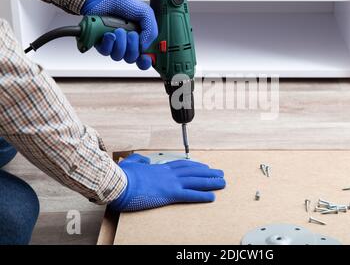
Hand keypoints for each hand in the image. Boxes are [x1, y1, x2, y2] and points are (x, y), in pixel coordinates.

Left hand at [81, 0, 157, 69]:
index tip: (145, 58)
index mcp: (140, 38)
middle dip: (132, 47)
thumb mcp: (146, 13)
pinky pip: (105, 52)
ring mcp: (114, 44)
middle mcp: (127, 43)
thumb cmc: (123, 1)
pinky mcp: (100, 43)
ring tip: (118, 30)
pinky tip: (109, 34)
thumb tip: (145, 47)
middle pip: (131, 59)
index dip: (145, 61)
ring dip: (120, 43)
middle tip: (131, 34)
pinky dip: (108, 43)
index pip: (144, 58)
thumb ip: (151, 31)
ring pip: (118, 56)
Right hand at [109, 154, 225, 211]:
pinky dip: (203, 196)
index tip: (204, 166)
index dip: (195, 166)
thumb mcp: (130, 164)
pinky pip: (190, 195)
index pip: (182, 165)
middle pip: (194, 171)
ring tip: (222, 183)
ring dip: (211, 182)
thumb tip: (144, 160)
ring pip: (196, 181)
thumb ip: (139, 160)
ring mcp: (171, 182)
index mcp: (160, 168)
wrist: (119, 182)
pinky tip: (212, 197)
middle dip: (208, 172)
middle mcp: (169, 173)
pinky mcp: (170, 194)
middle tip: (220, 173)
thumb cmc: (123, 176)